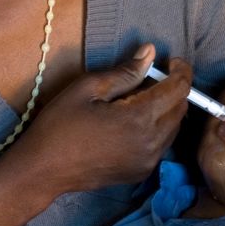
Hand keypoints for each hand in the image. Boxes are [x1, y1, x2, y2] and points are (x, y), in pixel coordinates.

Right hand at [4, 44, 191, 194]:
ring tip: (142, 97)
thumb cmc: (60, 125)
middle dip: (175, 88)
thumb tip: (150, 52)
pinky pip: (161, 144)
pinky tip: (135, 120)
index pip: (179, 89)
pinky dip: (158, 127)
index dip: (180, 70)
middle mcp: (151, 143)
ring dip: (167, 108)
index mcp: (140, 118)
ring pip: (174, 128)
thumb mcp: (88, 88)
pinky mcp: (140, 172)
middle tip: (154, 76)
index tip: (171, 61)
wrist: (43, 169)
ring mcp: (147, 161)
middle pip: (181, 108)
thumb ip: (125, 72)